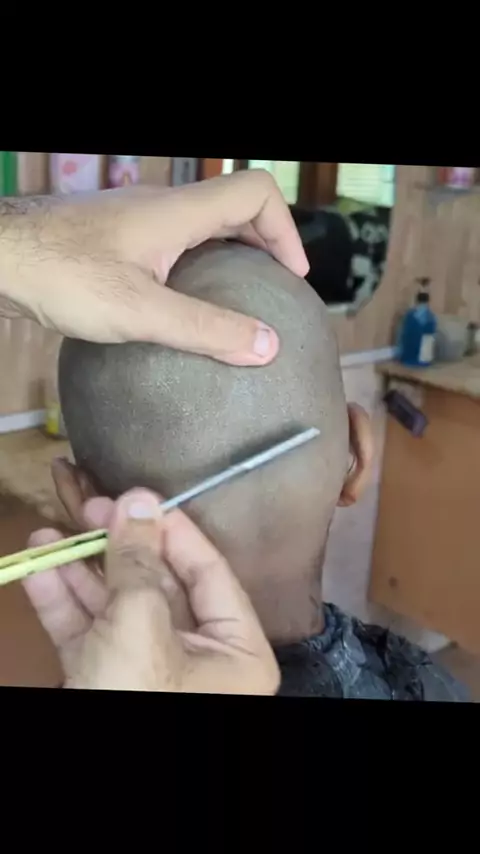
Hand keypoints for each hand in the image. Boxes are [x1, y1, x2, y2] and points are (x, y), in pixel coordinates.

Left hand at [0, 172, 307, 365]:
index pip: (255, 192)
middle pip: (234, 208)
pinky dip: (195, 268)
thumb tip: (268, 347)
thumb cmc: (61, 276)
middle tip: (272, 294)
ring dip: (229, 257)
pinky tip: (181, 309)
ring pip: (203, 226)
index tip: (291, 277)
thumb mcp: (139, 311)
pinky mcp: (117, 239)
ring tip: (236, 306)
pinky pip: (173, 244)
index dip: (286, 229)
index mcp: (178, 212)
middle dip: (264, 246)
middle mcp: (162, 207)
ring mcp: (138, 221)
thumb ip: (205, 328)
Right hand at [23, 481, 279, 694]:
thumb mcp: (139, 626)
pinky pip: (90, 634)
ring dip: (81, 571)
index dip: (172, 530)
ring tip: (50, 534)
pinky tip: (39, 568)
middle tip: (90, 509)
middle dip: (119, 547)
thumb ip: (138, 562)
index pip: (209, 571)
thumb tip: (138, 499)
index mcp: (236, 649)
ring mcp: (150, 672)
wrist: (87, 810)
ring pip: (117, 607)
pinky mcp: (108, 682)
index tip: (137, 497)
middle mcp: (199, 659)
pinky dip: (64, 603)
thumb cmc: (138, 698)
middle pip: (158, 585)